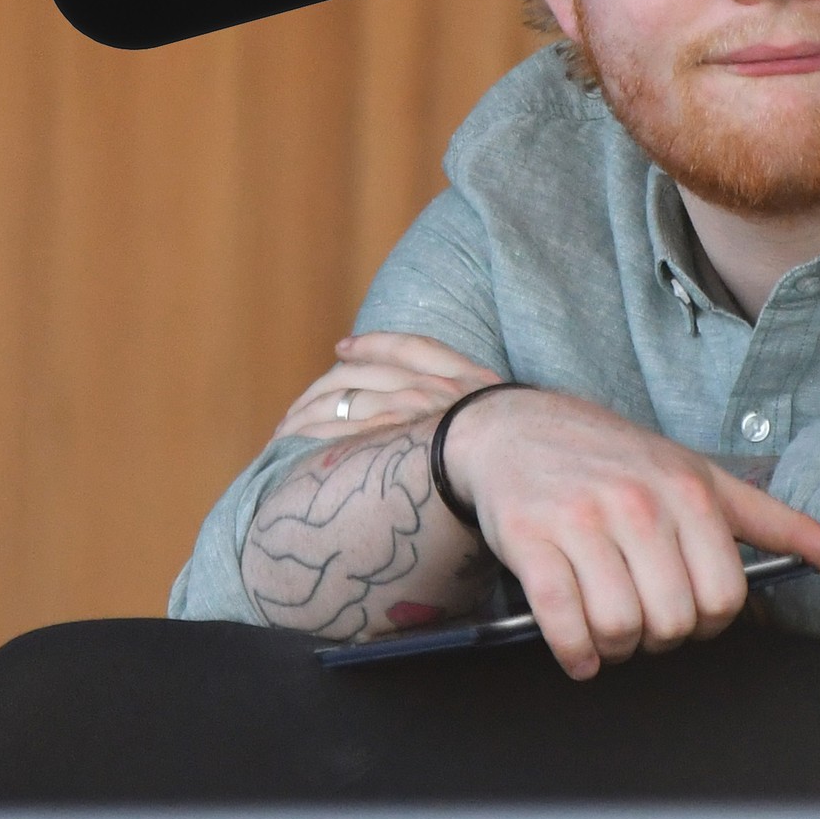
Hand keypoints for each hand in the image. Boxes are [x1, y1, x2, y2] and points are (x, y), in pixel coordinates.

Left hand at [273, 332, 502, 440]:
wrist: (533, 473)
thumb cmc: (525, 461)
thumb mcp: (518, 424)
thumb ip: (490, 416)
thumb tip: (469, 425)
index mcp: (468, 378)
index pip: (412, 348)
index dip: (373, 345)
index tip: (343, 348)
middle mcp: (438, 388)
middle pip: (366, 374)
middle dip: (324, 389)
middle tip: (298, 411)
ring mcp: (418, 412)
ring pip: (348, 401)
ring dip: (308, 416)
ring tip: (286, 432)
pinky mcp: (398, 439)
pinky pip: (346, 432)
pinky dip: (314, 437)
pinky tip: (294, 447)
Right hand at [441, 388, 819, 679]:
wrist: (516, 425)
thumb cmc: (615, 457)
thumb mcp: (702, 476)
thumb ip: (779, 523)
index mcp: (688, 491)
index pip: (725, 597)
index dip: (709, 620)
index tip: (687, 605)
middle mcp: (638, 504)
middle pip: (673, 621)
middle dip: (661, 637)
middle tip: (644, 615)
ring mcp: (580, 522)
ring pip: (618, 628)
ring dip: (616, 648)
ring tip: (609, 627)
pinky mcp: (529, 540)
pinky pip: (561, 623)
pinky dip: (575, 654)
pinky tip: (578, 648)